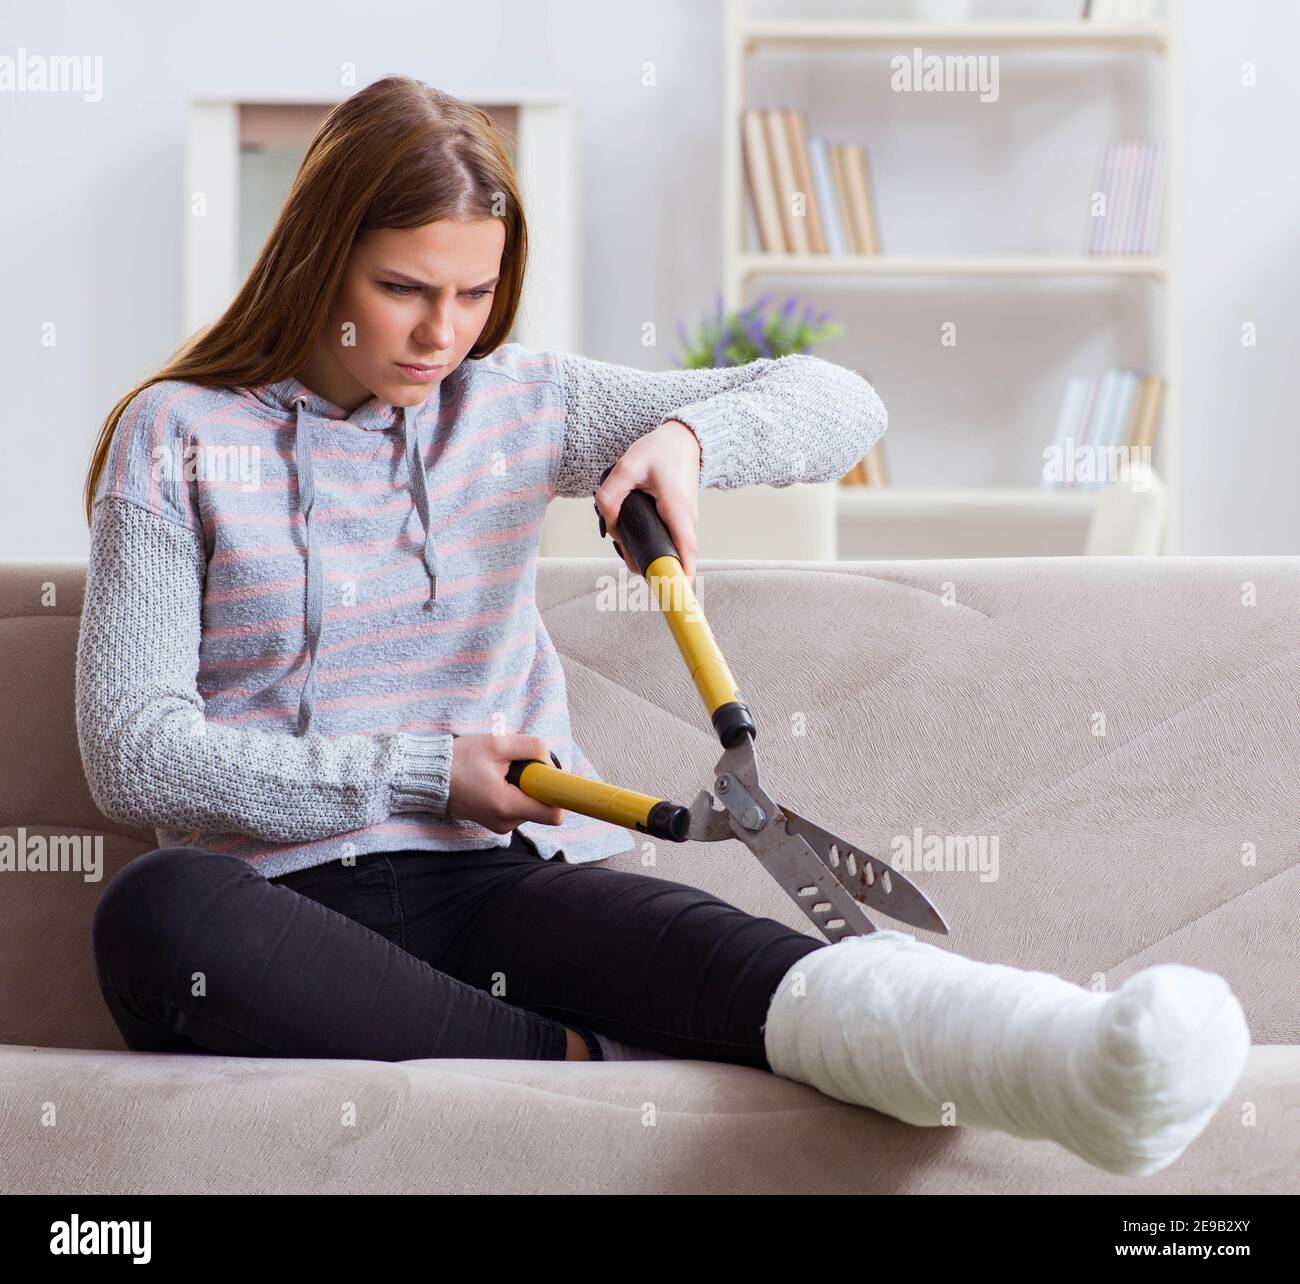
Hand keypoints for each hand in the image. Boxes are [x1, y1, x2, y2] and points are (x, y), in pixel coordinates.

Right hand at [446, 734, 566, 832]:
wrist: (430, 777)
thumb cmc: (459, 760)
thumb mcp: (497, 744)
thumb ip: (531, 747)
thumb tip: (551, 760)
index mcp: (507, 806)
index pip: (554, 814)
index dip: (561, 794)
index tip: (557, 778)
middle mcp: (506, 822)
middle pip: (543, 806)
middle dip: (537, 784)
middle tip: (516, 766)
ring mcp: (500, 825)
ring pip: (531, 806)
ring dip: (525, 787)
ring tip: (500, 772)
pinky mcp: (496, 822)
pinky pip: (518, 807)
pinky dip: (515, 792)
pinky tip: (496, 780)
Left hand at [594, 419, 701, 583]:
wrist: (684, 439)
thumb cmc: (660, 451)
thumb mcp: (627, 466)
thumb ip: (610, 496)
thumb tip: (608, 525)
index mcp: (677, 509)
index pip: (685, 551)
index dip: (680, 576)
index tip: (674, 595)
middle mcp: (687, 520)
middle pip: (671, 556)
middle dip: (645, 562)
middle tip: (622, 550)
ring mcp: (686, 523)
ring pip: (666, 548)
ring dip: (643, 548)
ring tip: (622, 532)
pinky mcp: (681, 521)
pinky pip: (666, 540)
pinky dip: (649, 540)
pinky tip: (630, 529)